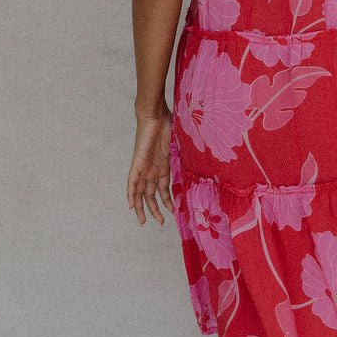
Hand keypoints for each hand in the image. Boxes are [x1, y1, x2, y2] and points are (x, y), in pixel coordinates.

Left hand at [127, 105, 174, 225]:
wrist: (155, 114)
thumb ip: (186, 156)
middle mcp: (152, 169)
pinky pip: (131, 182)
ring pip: (140, 192)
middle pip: (150, 194)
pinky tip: (130, 206)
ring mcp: (144, 167)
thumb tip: (206, 161)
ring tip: (144, 222)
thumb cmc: (168, 123)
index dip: (166, 201)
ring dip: (142, 208)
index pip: (162, 189)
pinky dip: (130, 194)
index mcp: (162, 166)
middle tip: (160, 222)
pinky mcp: (137, 163)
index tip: (172, 212)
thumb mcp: (180, 145)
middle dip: (154, 209)